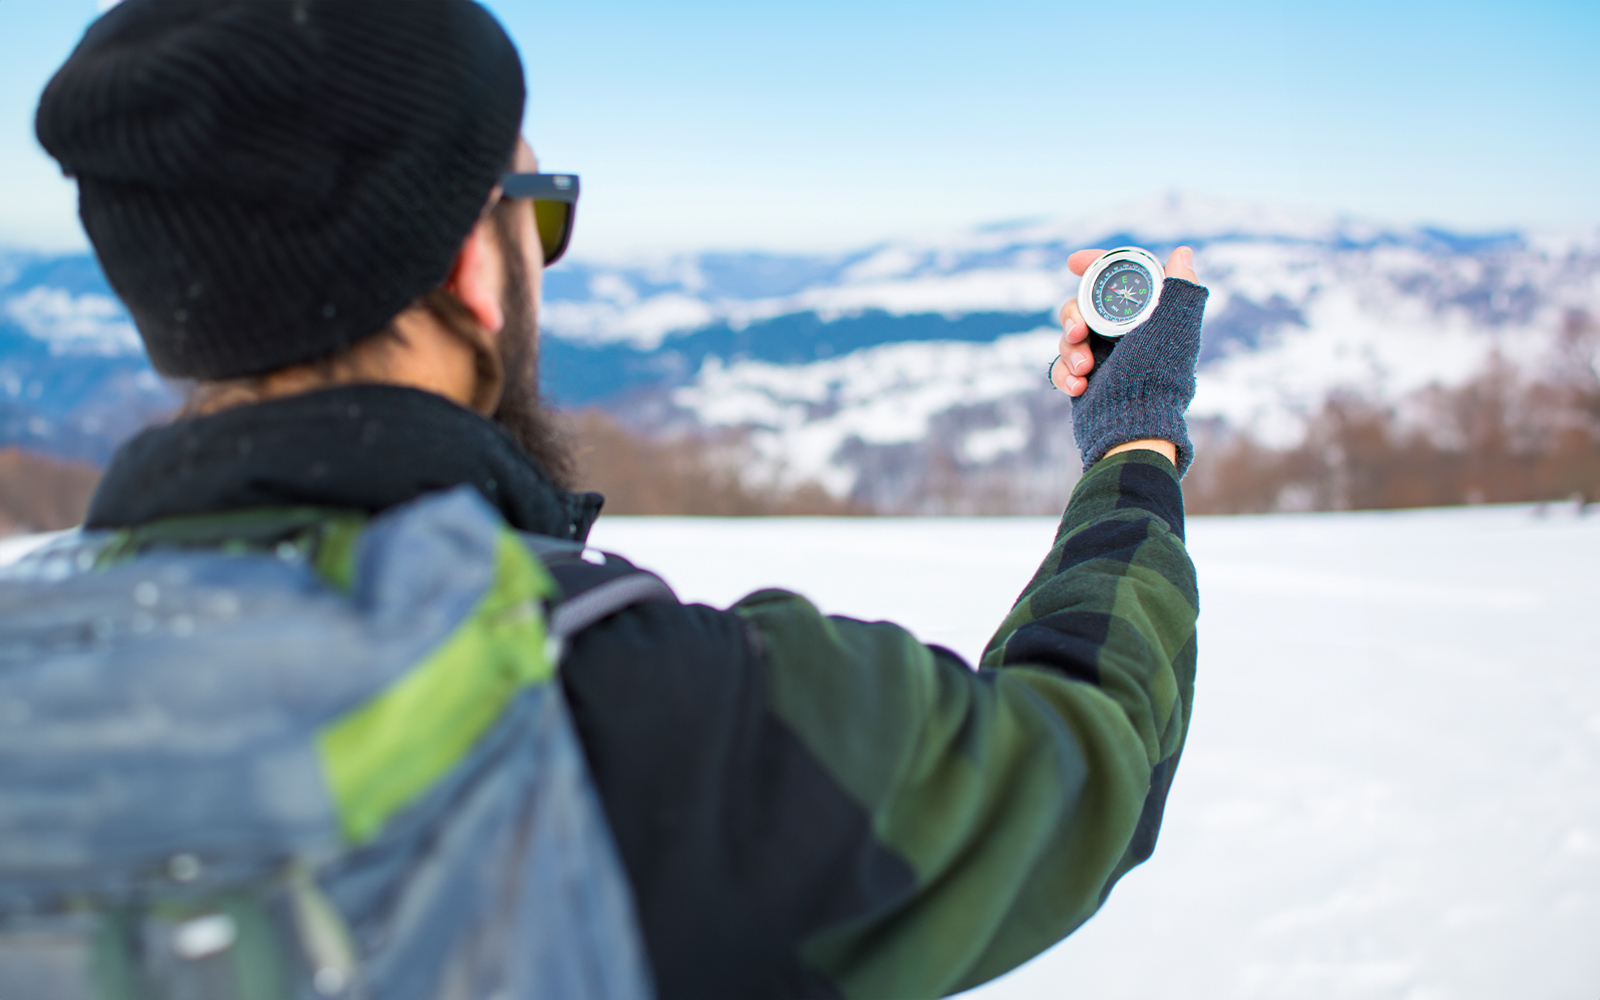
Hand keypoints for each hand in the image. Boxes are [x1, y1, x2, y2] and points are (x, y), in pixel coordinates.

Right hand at [1049, 246, 1198, 396]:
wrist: (1133, 429)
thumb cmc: (1155, 377)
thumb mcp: (1172, 327)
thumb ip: (1180, 288)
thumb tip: (1182, 251)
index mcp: (1146, 318)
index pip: (1118, 281)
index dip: (1095, 266)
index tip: (1073, 262)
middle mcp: (1125, 336)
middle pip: (1083, 306)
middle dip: (1073, 316)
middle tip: (1078, 332)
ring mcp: (1104, 358)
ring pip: (1068, 336)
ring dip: (1070, 350)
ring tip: (1084, 371)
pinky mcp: (1085, 380)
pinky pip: (1062, 366)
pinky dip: (1065, 374)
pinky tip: (1078, 388)